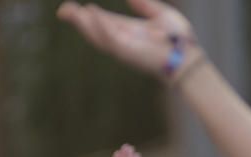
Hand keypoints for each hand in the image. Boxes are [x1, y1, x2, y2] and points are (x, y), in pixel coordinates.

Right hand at [57, 0, 195, 77]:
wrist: (187, 57)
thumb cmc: (177, 39)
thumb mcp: (159, 14)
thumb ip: (144, 4)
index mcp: (128, 31)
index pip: (103, 21)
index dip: (88, 15)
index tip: (75, 7)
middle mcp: (122, 40)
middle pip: (94, 30)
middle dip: (78, 21)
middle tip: (63, 11)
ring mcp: (123, 47)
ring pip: (97, 36)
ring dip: (83, 24)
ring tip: (70, 12)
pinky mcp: (127, 52)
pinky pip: (109, 38)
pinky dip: (99, 25)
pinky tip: (91, 13)